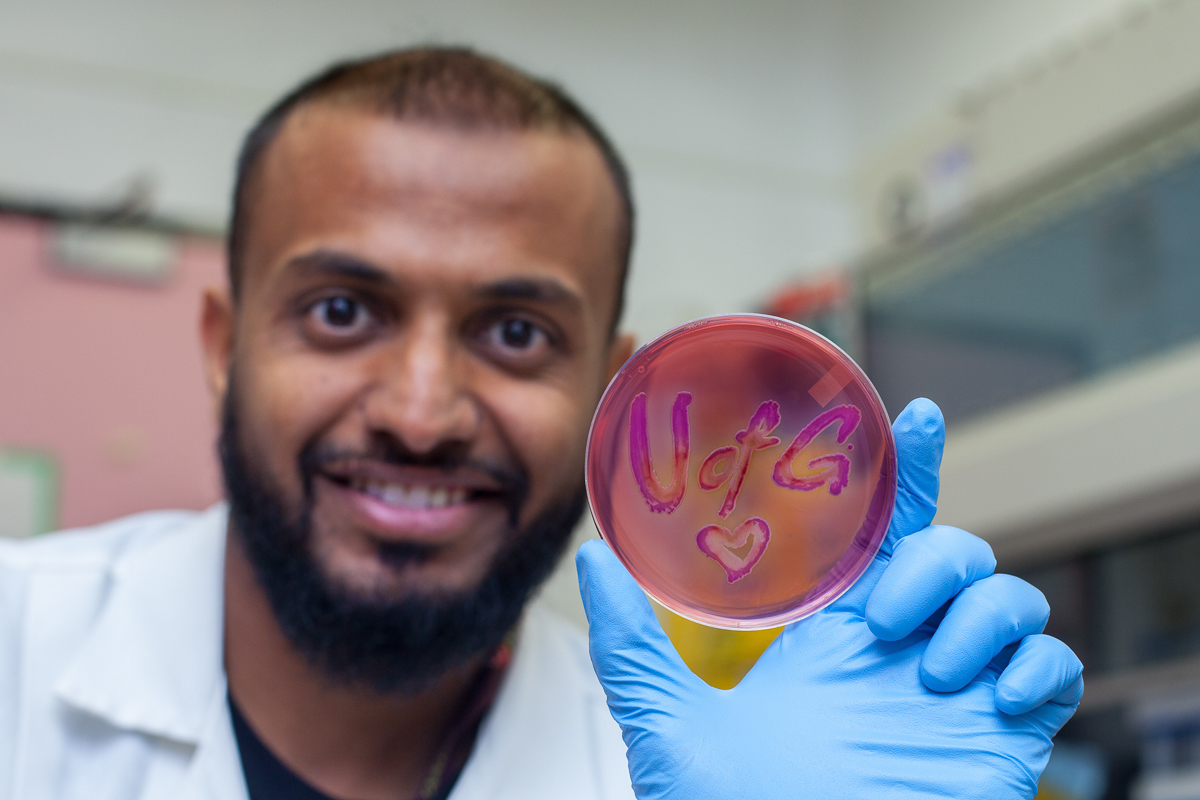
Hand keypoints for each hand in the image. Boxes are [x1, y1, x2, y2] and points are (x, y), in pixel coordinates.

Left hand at [576, 398, 1083, 799]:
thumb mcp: (670, 723)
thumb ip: (632, 643)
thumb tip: (595, 561)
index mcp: (831, 633)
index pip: (879, 530)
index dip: (903, 469)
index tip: (911, 417)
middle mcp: (898, 649)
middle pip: (955, 550)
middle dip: (935, 558)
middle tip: (883, 618)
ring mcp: (954, 690)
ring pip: (1011, 594)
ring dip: (977, 614)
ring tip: (925, 671)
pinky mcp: (999, 735)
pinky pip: (1054, 670)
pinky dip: (1034, 667)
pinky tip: (991, 695)